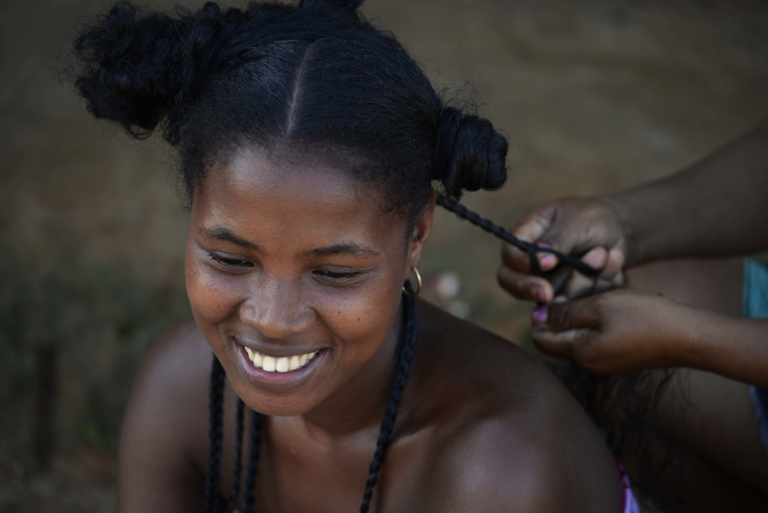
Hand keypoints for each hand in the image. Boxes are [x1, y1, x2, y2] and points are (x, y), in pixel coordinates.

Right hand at [497, 197, 626, 302]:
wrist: (620, 230)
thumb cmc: (593, 217)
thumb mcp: (578, 222)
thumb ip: (557, 240)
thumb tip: (538, 259)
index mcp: (527, 234)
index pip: (510, 253)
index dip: (521, 262)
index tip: (547, 265)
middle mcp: (529, 259)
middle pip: (510, 280)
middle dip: (529, 288)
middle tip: (547, 294)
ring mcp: (544, 278)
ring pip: (545, 294)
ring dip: (579, 279)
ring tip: (604, 253)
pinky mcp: (563, 292)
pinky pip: (570, 301)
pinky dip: (595, 285)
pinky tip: (611, 265)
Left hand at [530, 289, 690, 373]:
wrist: (691, 336)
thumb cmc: (645, 317)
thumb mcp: (600, 307)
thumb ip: (564, 313)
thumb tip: (534, 317)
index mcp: (578, 353)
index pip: (539, 335)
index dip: (542, 309)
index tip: (557, 285)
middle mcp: (587, 361)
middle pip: (560, 328)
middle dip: (569, 297)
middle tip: (587, 273)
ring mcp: (604, 358)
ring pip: (581, 324)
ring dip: (589, 298)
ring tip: (607, 272)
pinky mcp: (619, 352)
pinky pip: (599, 327)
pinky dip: (603, 307)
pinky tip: (618, 288)